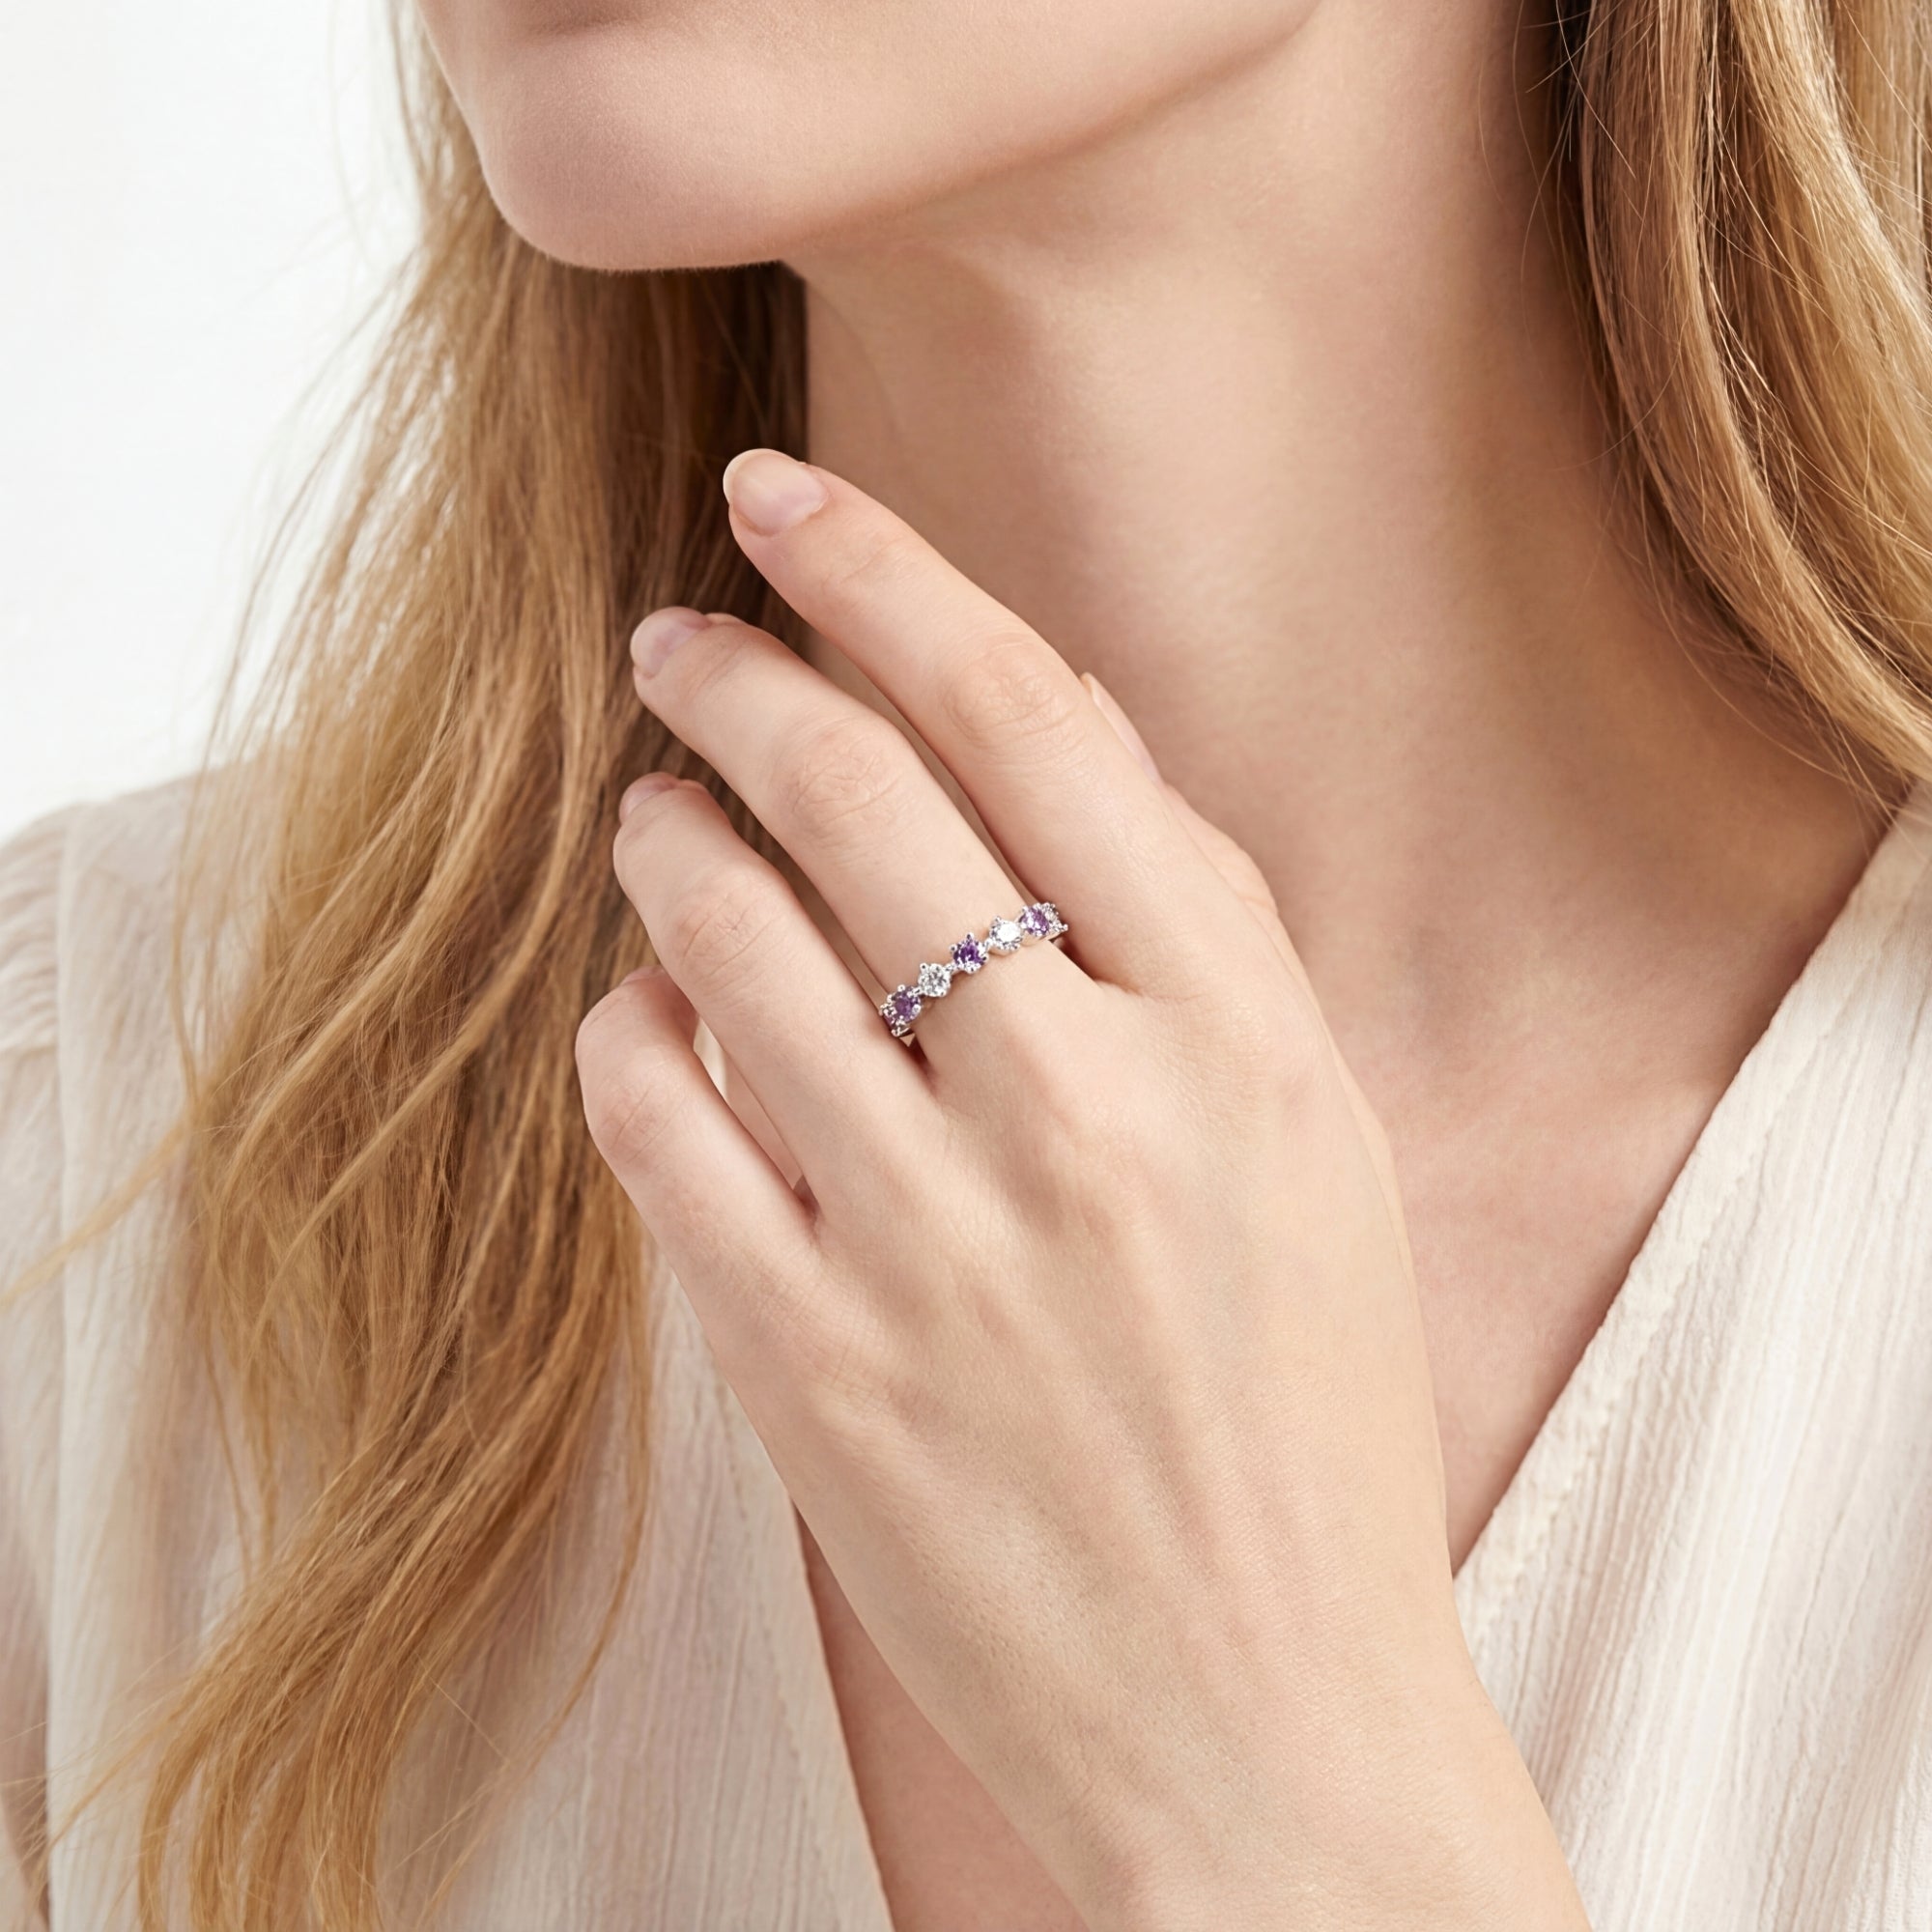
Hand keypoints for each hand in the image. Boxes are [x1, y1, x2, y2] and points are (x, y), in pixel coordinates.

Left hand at [577, 449, 1588, 1929]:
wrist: (1260, 1716)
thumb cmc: (1303, 1416)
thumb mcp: (1315, 1145)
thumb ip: (1192, 936)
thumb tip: (1029, 732)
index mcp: (1235, 1035)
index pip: (1032, 720)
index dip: (887, 574)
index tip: (786, 500)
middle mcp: (1083, 1111)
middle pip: (857, 795)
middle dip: (740, 677)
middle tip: (682, 640)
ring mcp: (930, 1241)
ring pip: (725, 939)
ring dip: (666, 837)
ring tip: (655, 806)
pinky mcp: (808, 1363)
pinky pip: (655, 1124)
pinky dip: (625, 1031)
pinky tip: (641, 1008)